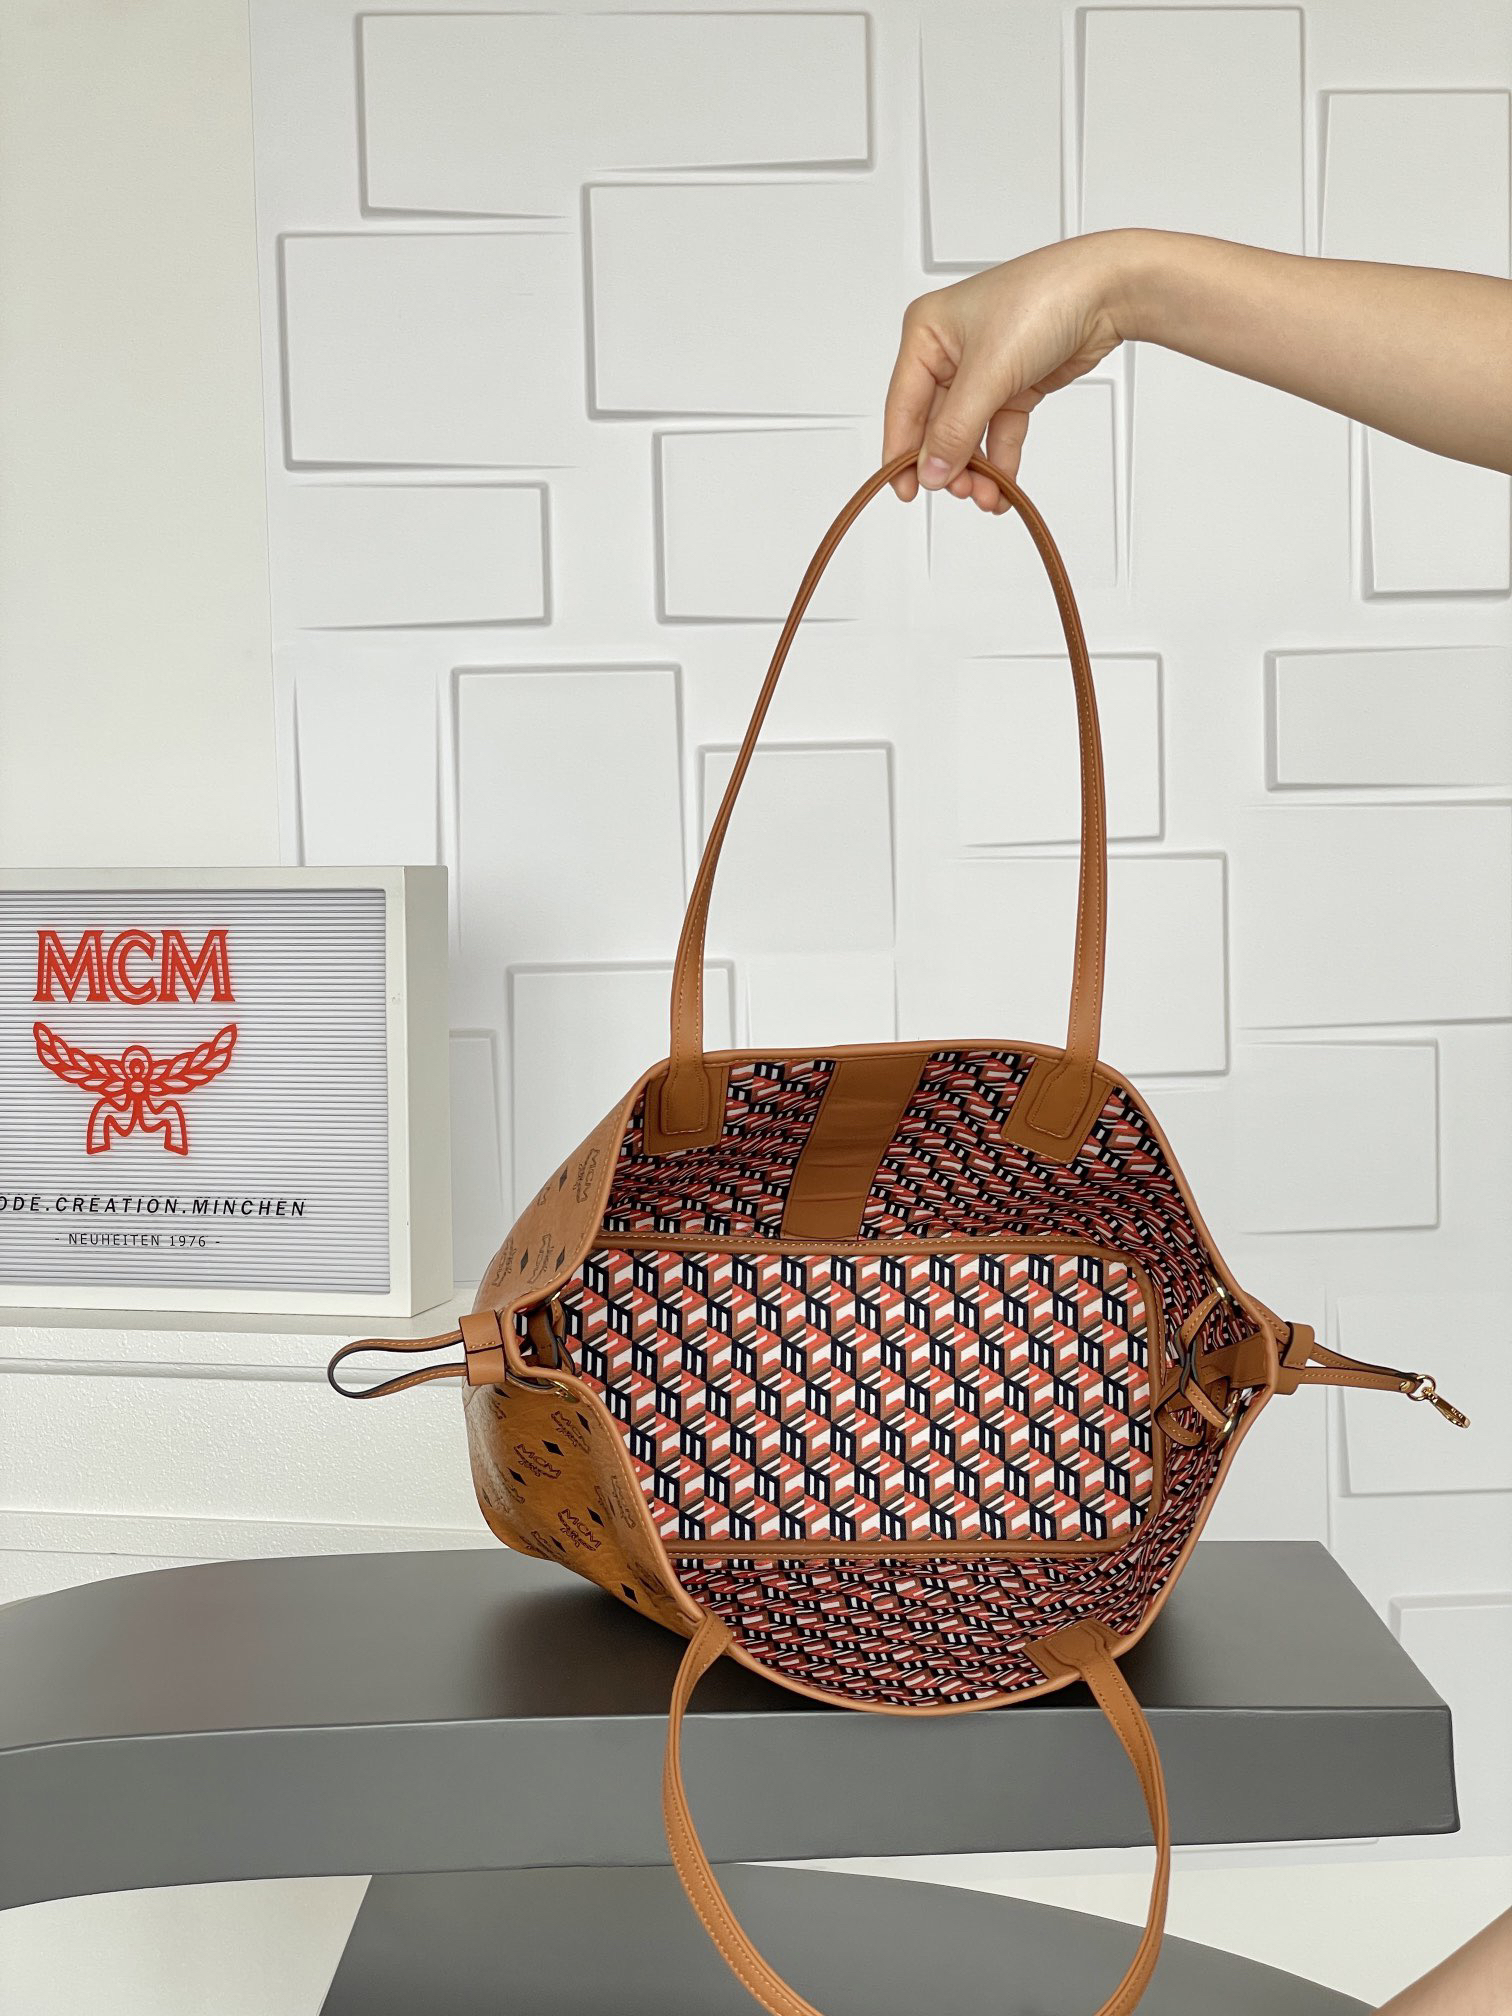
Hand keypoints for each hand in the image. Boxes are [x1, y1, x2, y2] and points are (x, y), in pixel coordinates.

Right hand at [882, 230, 1139, 511]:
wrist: (1107, 291)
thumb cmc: (1045, 300)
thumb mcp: (990, 372)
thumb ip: (956, 429)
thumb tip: (931, 471)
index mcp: (927, 333)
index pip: (903, 405)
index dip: (902, 452)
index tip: (906, 490)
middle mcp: (950, 351)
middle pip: (936, 425)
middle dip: (949, 463)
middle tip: (960, 491)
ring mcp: (982, 369)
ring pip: (968, 434)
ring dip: (976, 469)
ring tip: (986, 494)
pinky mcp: (1013, 384)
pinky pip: (998, 433)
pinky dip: (1000, 461)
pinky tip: (1003, 485)